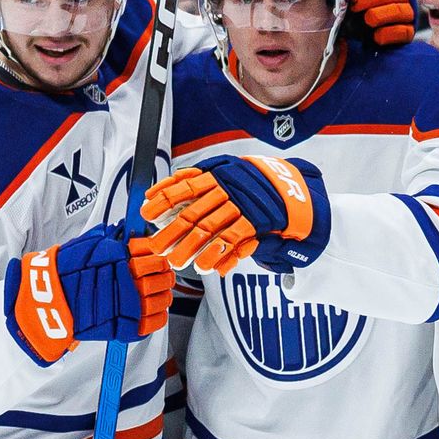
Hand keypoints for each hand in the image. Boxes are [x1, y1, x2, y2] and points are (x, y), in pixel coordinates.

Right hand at [4, 223, 173, 365]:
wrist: (45, 300)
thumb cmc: (62, 273)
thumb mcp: (86, 246)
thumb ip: (108, 239)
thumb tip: (121, 230)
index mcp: (121, 257)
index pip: (154, 253)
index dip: (158, 255)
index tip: (158, 257)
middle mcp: (128, 279)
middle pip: (163, 275)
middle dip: (165, 274)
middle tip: (163, 275)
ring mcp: (128, 304)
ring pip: (162, 298)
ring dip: (164, 294)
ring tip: (160, 293)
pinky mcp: (125, 326)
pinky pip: (153, 322)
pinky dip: (158, 317)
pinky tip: (154, 311)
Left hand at [141, 156, 330, 275]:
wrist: (291, 187)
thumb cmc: (249, 183)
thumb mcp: (225, 171)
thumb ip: (196, 180)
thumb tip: (160, 191)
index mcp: (217, 173)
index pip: (185, 186)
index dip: (164, 199)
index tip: (147, 213)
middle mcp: (228, 188)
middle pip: (194, 212)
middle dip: (172, 232)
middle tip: (157, 247)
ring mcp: (243, 205)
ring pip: (211, 229)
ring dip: (191, 248)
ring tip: (177, 262)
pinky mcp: (257, 221)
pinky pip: (233, 240)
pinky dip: (218, 255)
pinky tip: (206, 267)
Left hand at [348, 0, 415, 45]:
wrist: (369, 33)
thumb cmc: (367, 5)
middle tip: (356, 1)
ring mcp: (408, 13)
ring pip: (398, 10)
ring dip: (378, 14)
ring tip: (366, 19)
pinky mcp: (408, 32)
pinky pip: (401, 31)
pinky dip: (387, 33)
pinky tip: (376, 35)